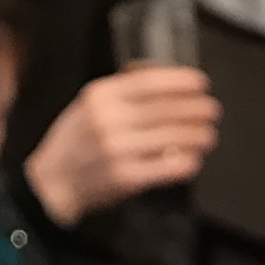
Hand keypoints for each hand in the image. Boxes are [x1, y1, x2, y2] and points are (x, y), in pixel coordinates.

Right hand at [24, 66, 219, 227]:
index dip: (180, 81)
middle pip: (164, 110)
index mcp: (100, 95)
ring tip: (208, 135)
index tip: (201, 83)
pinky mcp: (125, 178)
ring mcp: (117, 150)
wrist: (51, 182)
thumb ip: (122, 93)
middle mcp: (108, 120)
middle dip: (195, 109)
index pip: (149, 82)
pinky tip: (193, 160)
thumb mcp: (89, 105)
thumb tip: (167, 84)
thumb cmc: (75, 141)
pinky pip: (165, 168)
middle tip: (213, 110)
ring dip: (196, 136)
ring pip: (170, 138)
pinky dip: (184, 163)